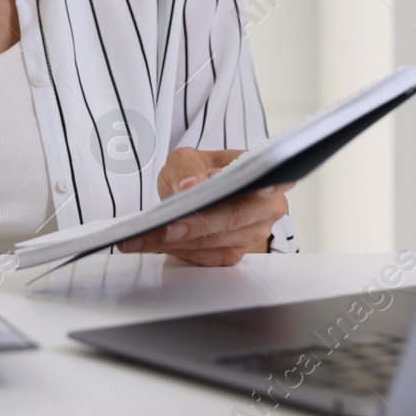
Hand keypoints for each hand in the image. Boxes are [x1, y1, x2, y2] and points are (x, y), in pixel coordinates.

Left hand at [115, 148, 292, 265]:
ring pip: (215, 242)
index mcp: (264, 175)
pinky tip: (151, 244)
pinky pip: (206, 257)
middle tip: (166, 228)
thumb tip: (190, 186)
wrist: (194, 192)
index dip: (261, 187)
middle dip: (196, 225)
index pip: (273, 181)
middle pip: (232, 219)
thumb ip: (189, 167)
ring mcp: (252, 234)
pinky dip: (176, 251)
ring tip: (142, 237)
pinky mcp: (233, 254)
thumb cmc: (197, 172)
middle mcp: (266, 207)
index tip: (228, 191)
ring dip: (176, 242)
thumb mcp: (186, 158)